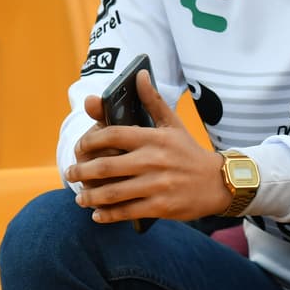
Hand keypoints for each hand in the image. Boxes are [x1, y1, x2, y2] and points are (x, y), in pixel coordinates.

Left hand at [67, 70, 228, 222]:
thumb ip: (153, 101)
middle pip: (106, 166)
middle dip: (82, 171)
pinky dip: (107, 215)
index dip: (89, 140)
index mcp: (154, 137)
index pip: (113, 134)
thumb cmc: (189, 152)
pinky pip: (126, 212)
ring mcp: (157, 184)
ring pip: (112, 192)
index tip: (80, 147)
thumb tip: (139, 74)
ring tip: (80, 198)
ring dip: (90, 196)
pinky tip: (98, 215)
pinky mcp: (161, 206)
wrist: (218, 182)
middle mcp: (154, 160)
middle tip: (71, 173)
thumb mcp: (174, 124)